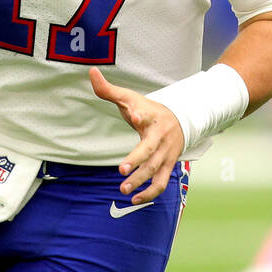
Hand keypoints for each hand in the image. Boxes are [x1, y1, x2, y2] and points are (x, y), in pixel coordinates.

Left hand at [90, 67, 185, 204]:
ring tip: (124, 190)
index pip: (147, 113)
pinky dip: (150, 193)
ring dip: (142, 181)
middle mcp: (160, 136)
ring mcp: (166, 152)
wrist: (180, 119)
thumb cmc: (148, 108)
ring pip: (156, 170)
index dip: (141, 114)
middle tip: (122, 170)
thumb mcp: (130, 98)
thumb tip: (91, 72)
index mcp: (151, 116)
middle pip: (150, 149)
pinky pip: (162, 182)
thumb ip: (109, 89)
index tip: (136, 115)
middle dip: (137, 160)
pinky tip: (134, 199)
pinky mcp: (168, 165)